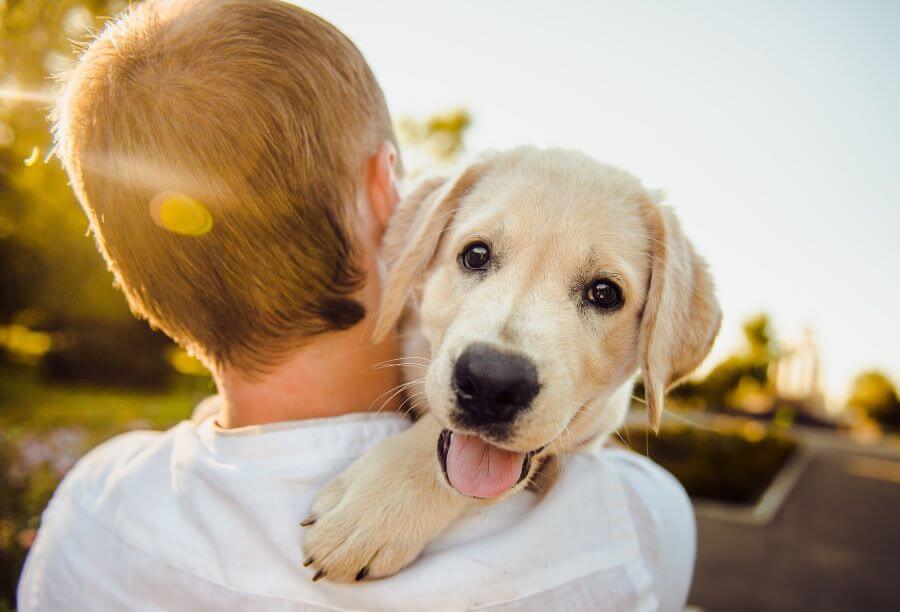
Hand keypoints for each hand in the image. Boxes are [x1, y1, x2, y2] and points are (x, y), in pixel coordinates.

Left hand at [301, 413, 470, 581]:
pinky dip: (372, 569)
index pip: (321, 539)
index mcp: (354, 503)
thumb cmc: (398, 458)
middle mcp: (371, 527)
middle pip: (336, 561)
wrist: (443, 460)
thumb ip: (332, 495)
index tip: (314, 541)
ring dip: (346, 570)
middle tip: (324, 557)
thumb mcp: (356, 469)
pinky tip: (368, 562)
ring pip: (358, 571)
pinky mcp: (412, 547)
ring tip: (344, 560)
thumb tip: (311, 521)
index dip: (312, 545)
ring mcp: (393, 540)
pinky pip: (385, 570)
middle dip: (325, 562)